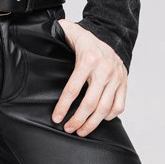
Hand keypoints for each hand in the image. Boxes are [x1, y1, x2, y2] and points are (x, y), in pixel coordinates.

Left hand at [51, 20, 126, 136]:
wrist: (112, 35)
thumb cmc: (86, 40)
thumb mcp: (70, 32)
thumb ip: (56, 32)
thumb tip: (40, 34)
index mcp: (88, 59)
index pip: (73, 89)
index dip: (63, 107)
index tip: (57, 118)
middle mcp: (104, 69)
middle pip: (90, 104)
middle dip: (77, 120)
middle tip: (69, 129)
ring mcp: (116, 77)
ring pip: (104, 109)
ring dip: (91, 124)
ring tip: (81, 131)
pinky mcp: (124, 83)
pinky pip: (119, 106)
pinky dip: (109, 116)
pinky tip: (99, 119)